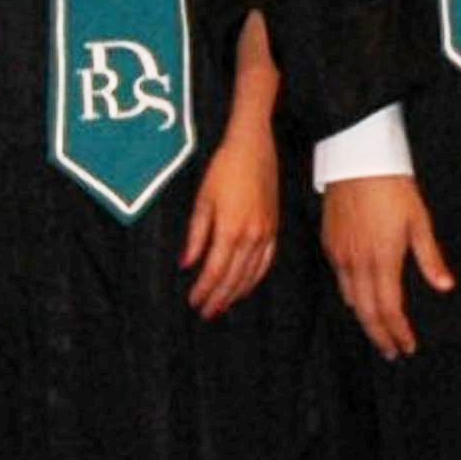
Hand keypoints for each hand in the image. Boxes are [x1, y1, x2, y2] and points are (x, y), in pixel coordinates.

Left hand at [181, 125, 285, 321]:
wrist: (253, 147)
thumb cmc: (224, 169)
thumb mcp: (203, 200)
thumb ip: (196, 236)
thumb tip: (187, 264)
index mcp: (230, 229)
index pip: (215, 270)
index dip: (204, 289)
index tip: (194, 302)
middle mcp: (251, 236)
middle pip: (234, 277)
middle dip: (219, 298)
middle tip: (206, 312)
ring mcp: (266, 233)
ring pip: (251, 274)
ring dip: (236, 293)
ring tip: (222, 306)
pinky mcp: (274, 228)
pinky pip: (266, 262)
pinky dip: (255, 278)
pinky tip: (246, 286)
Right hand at [323, 175, 451, 360]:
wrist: (357, 159)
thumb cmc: (392, 186)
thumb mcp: (419, 221)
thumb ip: (430, 258)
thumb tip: (445, 286)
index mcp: (383, 259)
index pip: (389, 309)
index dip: (398, 332)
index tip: (407, 347)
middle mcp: (358, 262)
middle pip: (366, 313)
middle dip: (380, 336)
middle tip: (391, 352)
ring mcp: (341, 255)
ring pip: (350, 300)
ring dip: (365, 320)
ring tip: (378, 334)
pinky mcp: (330, 244)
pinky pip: (340, 281)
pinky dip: (351, 298)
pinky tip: (359, 302)